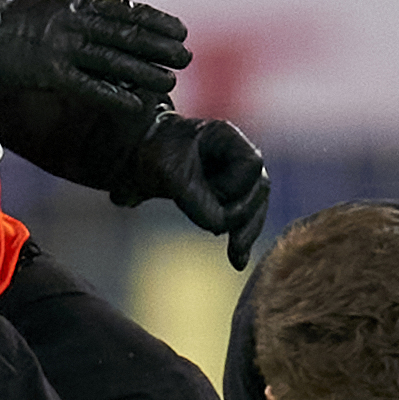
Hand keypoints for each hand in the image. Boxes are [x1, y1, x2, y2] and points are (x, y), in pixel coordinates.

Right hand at [0, 0, 188, 115]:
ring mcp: (63, 49)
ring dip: (146, 72)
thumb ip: (95, 15)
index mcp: (80, 5)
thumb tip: (133, 24)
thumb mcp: (64, 8)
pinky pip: (90, 87)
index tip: (181, 31)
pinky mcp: (52, 74)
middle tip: (186, 56)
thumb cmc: (30, 24)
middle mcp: (75, 24)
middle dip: (161, 47)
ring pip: (114, 62)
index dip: (158, 22)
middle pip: (127, 36)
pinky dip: (116, 96)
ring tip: (170, 80)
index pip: (128, 12)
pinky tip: (138, 104)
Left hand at [122, 114, 268, 265]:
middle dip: (247, 218)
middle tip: (232, 244)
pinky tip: (238, 260)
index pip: (251, 165)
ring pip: (255, 208)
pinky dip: (241, 238)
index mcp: (228, 138)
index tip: (211, 195)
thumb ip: (196, 198)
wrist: (139, 156)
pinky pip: (243, 218)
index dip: (235, 186)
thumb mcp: (170, 174)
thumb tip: (220, 226)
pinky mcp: (229, 196)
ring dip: (246, 232)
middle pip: (259, 190)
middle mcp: (238, 156)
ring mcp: (236, 177)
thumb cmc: (155, 154)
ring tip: (237, 258)